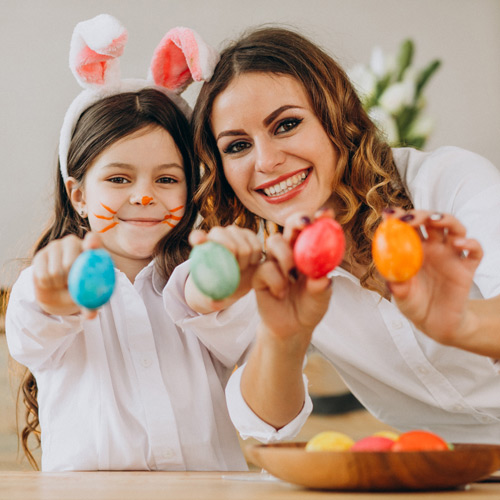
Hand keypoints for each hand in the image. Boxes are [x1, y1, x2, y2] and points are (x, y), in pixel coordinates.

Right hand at [33, 232, 102, 318]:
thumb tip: (91, 315)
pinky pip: (42, 274)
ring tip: (62, 283)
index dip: (92, 242)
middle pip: (71, 261)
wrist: (60, 292)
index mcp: (92, 249)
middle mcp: (73, 243)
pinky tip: (51, 281)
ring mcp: (56, 247)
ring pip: (55, 271)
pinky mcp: (40, 255)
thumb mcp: (89, 297)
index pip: (93, 240)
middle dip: (71, 278)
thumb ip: (91, 304)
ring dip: (58, 284)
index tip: (91, 247)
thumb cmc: (81, 290)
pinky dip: (47, 284)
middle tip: (71, 284)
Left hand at [186, 225, 262, 312]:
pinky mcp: (249, 234)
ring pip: (245, 248)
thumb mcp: (213, 296)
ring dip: (245, 262)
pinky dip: (256, 258)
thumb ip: (212, 299)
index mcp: (203, 246)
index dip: (198, 238)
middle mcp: (217, 234)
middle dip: (233, 260)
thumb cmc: (220, 287)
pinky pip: (257, 247)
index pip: (197, 237)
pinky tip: (250, 263)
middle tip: (235, 272)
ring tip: (241, 268)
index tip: (199, 242)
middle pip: (228, 244)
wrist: (236, 278)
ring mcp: (233, 232)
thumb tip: (214, 303)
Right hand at [240, 211, 332, 427]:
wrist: (291, 329)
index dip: (319, 219)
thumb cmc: (309, 309)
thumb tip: (322, 279)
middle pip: (290, 226)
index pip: (313, 230)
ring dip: (285, 255)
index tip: (327, 213)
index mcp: (309, 252)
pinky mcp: (259, 275)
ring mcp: (273, 261)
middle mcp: (290, 252)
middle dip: (297, 221)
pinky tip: (281, 293)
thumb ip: (321, 288)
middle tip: (305, 224)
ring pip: (274, 242)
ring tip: (292, 275)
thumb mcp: (321, 299)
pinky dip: (276, 280)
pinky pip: (265, 268)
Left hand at [385, 209, 482, 346]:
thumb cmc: (414, 304)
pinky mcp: (467, 268)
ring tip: (434, 220)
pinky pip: (474, 251)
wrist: (435, 323)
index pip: (408, 226)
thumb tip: (390, 276)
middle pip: (431, 221)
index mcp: (413, 249)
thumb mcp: (401, 295)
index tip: (389, 214)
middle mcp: (433, 248)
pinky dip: (470, 243)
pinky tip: (458, 244)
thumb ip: (397, 285)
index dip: (399, 217)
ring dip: (445, 219)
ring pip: (454, 227)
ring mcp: (451, 255)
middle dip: (420, 214)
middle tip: (410, 219)